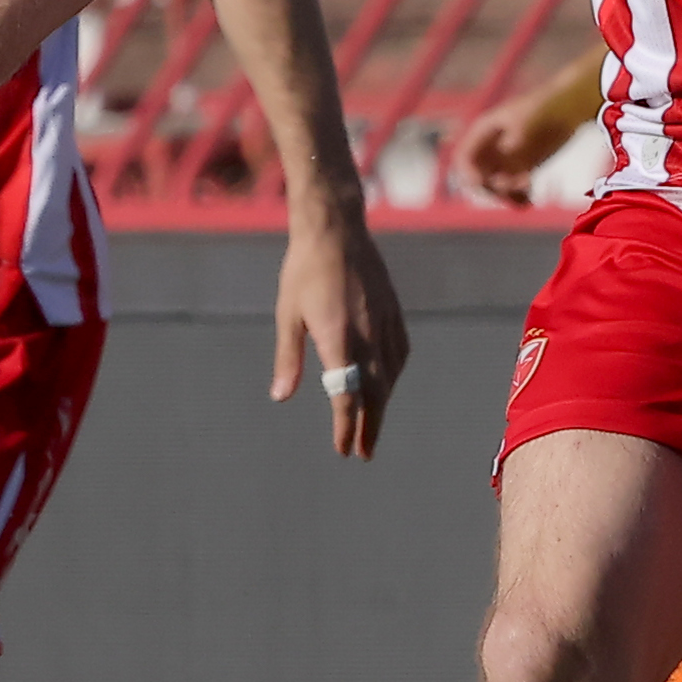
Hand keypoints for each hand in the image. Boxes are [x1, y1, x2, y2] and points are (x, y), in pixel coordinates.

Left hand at [274, 204, 410, 458]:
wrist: (337, 230)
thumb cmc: (304, 271)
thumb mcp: (288, 315)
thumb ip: (289, 358)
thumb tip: (281, 396)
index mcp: (339, 338)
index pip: (347, 395)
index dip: (345, 425)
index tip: (344, 449)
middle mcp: (368, 335)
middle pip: (375, 393)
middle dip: (369, 425)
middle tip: (364, 451)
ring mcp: (385, 324)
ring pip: (390, 376)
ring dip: (382, 403)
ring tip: (372, 422)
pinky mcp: (394, 313)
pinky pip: (399, 354)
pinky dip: (393, 376)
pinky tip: (386, 382)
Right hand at [456, 98, 549, 204]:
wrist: (570, 107)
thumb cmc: (544, 107)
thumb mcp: (527, 125)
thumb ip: (514, 145)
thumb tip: (505, 159)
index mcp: (484, 133)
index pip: (465, 158)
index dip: (468, 173)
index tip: (482, 182)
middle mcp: (492, 149)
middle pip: (479, 178)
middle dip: (491, 187)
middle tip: (513, 187)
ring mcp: (507, 161)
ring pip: (496, 188)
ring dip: (506, 196)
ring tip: (524, 195)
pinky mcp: (524, 170)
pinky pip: (514, 190)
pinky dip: (519, 198)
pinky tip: (529, 201)